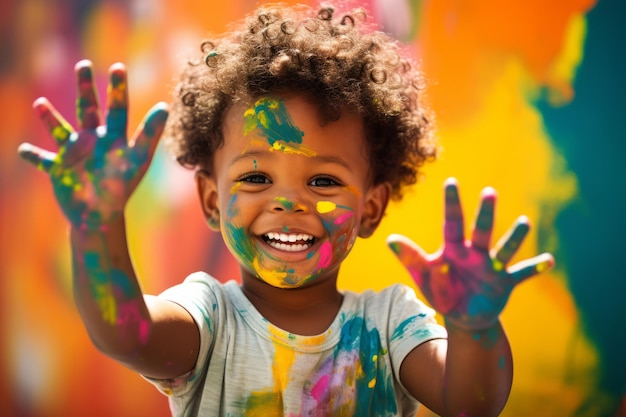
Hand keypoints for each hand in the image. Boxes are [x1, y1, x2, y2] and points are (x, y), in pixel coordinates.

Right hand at [17, 60, 167, 229]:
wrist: (102, 216)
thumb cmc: (122, 187)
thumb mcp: (136, 158)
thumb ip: (149, 134)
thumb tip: (165, 107)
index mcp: (113, 137)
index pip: (117, 108)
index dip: (118, 88)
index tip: (118, 67)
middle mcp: (94, 140)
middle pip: (87, 109)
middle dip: (85, 88)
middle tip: (83, 65)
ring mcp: (75, 154)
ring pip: (60, 129)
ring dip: (49, 118)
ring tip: (39, 104)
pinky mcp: (59, 169)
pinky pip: (43, 160)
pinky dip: (33, 155)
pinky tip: (22, 150)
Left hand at [387, 178, 553, 330]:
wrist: (463, 316)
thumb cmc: (442, 290)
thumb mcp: (424, 276)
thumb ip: (410, 257)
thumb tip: (388, 239)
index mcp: (454, 249)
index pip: (452, 223)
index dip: (451, 203)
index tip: (451, 181)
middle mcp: (475, 253)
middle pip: (481, 230)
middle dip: (485, 213)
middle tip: (489, 192)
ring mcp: (492, 267)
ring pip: (504, 249)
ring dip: (514, 238)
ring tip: (524, 222)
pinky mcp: (505, 283)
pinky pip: (522, 274)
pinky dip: (535, 268)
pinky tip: (549, 260)